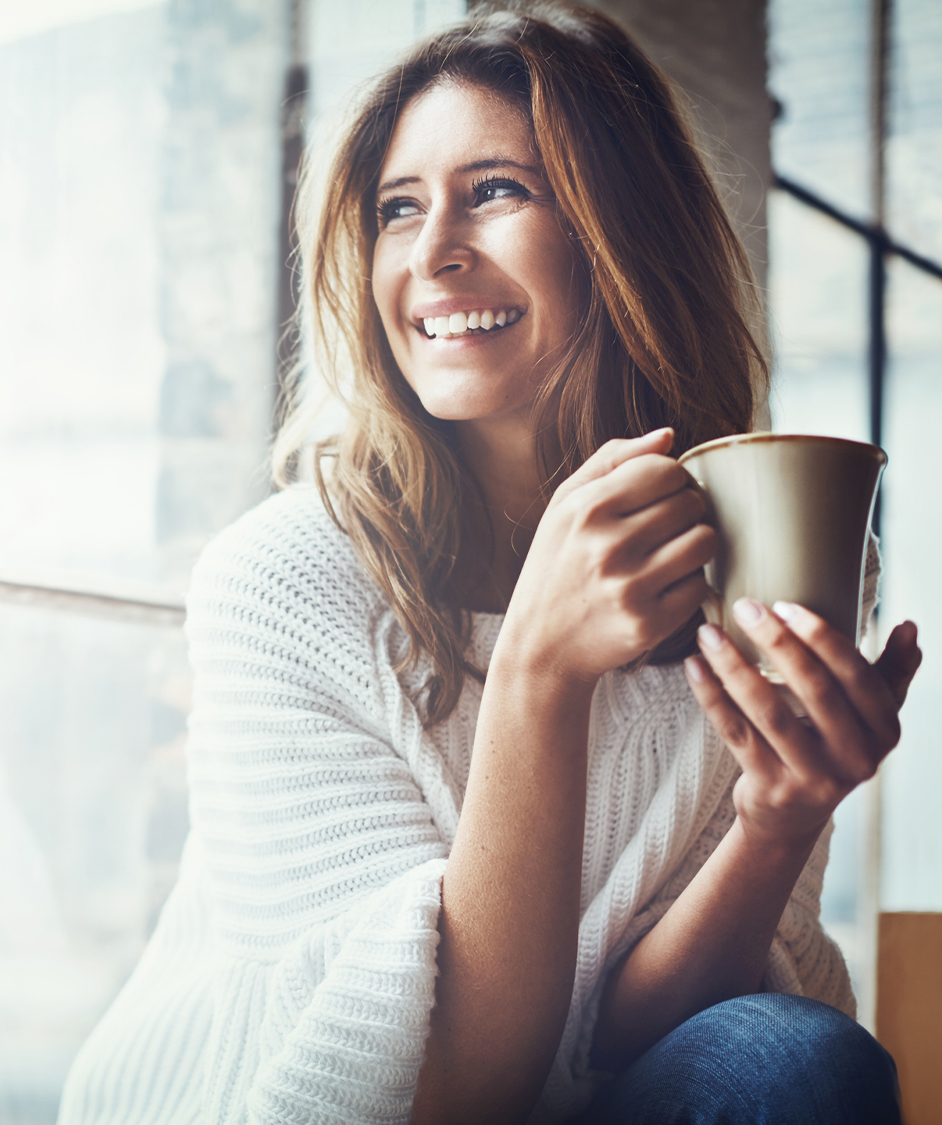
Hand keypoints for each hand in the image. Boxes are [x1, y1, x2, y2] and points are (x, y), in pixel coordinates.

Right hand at [501, 428, 715, 687]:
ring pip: (705, 541)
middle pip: (690, 503)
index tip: (661, 495)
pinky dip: (689, 583)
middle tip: (667, 527)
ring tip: (672, 551)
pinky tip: (665, 585)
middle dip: (687, 510)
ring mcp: (630, 587)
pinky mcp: (649, 623)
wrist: (541, 645)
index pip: (665, 470)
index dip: (672, 479)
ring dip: (697, 544)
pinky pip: (700, 585)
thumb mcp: (564, 507)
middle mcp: (608, 546)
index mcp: (587, 509)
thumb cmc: (556, 566)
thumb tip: (667, 436)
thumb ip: (612, 461)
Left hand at [685, 600, 921, 847]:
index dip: (822, 638)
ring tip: (708, 633)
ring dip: (734, 667)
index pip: (856, 676)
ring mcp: (813, 778)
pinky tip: (694, 666)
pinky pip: (736, 733)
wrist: (792, 818)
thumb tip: (910, 626)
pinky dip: (711, 696)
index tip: (786, 605)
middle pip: (814, 691)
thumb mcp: (870, 717)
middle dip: (777, 643)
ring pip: (769, 712)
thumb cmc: (831, 748)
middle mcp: (855, 758)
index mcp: (883, 730)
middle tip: (746, 606)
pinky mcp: (771, 788)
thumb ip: (891, 672)